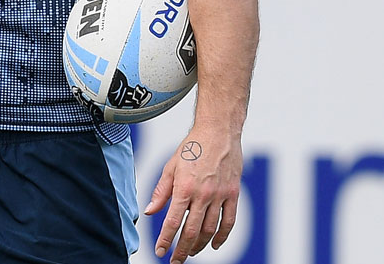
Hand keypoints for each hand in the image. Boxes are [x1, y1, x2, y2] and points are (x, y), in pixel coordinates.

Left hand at [145, 125, 243, 262]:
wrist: (218, 132)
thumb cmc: (191, 147)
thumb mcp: (170, 166)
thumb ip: (161, 191)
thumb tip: (150, 211)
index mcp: (184, 187)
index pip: (173, 221)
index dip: (166, 239)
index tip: (160, 252)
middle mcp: (203, 194)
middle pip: (192, 230)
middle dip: (182, 249)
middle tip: (175, 261)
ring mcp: (220, 195)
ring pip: (211, 229)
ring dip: (199, 245)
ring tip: (190, 253)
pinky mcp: (234, 194)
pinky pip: (229, 221)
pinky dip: (222, 236)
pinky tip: (214, 245)